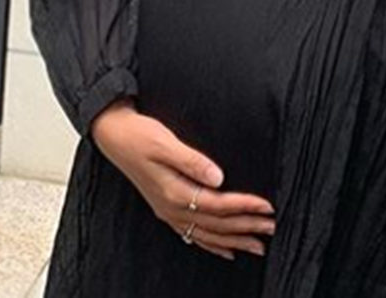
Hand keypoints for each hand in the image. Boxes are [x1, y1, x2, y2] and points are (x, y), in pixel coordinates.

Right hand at [90, 100, 275, 261]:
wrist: (113, 135)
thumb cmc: (139, 135)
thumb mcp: (165, 143)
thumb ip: (192, 161)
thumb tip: (219, 177)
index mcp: (174, 192)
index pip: (218, 204)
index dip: (244, 206)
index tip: (266, 206)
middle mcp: (172, 208)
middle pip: (217, 224)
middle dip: (246, 227)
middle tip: (272, 227)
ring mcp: (168, 211)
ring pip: (207, 234)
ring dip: (234, 240)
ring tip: (258, 245)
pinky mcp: (165, 208)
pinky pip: (193, 235)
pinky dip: (212, 245)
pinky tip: (226, 250)